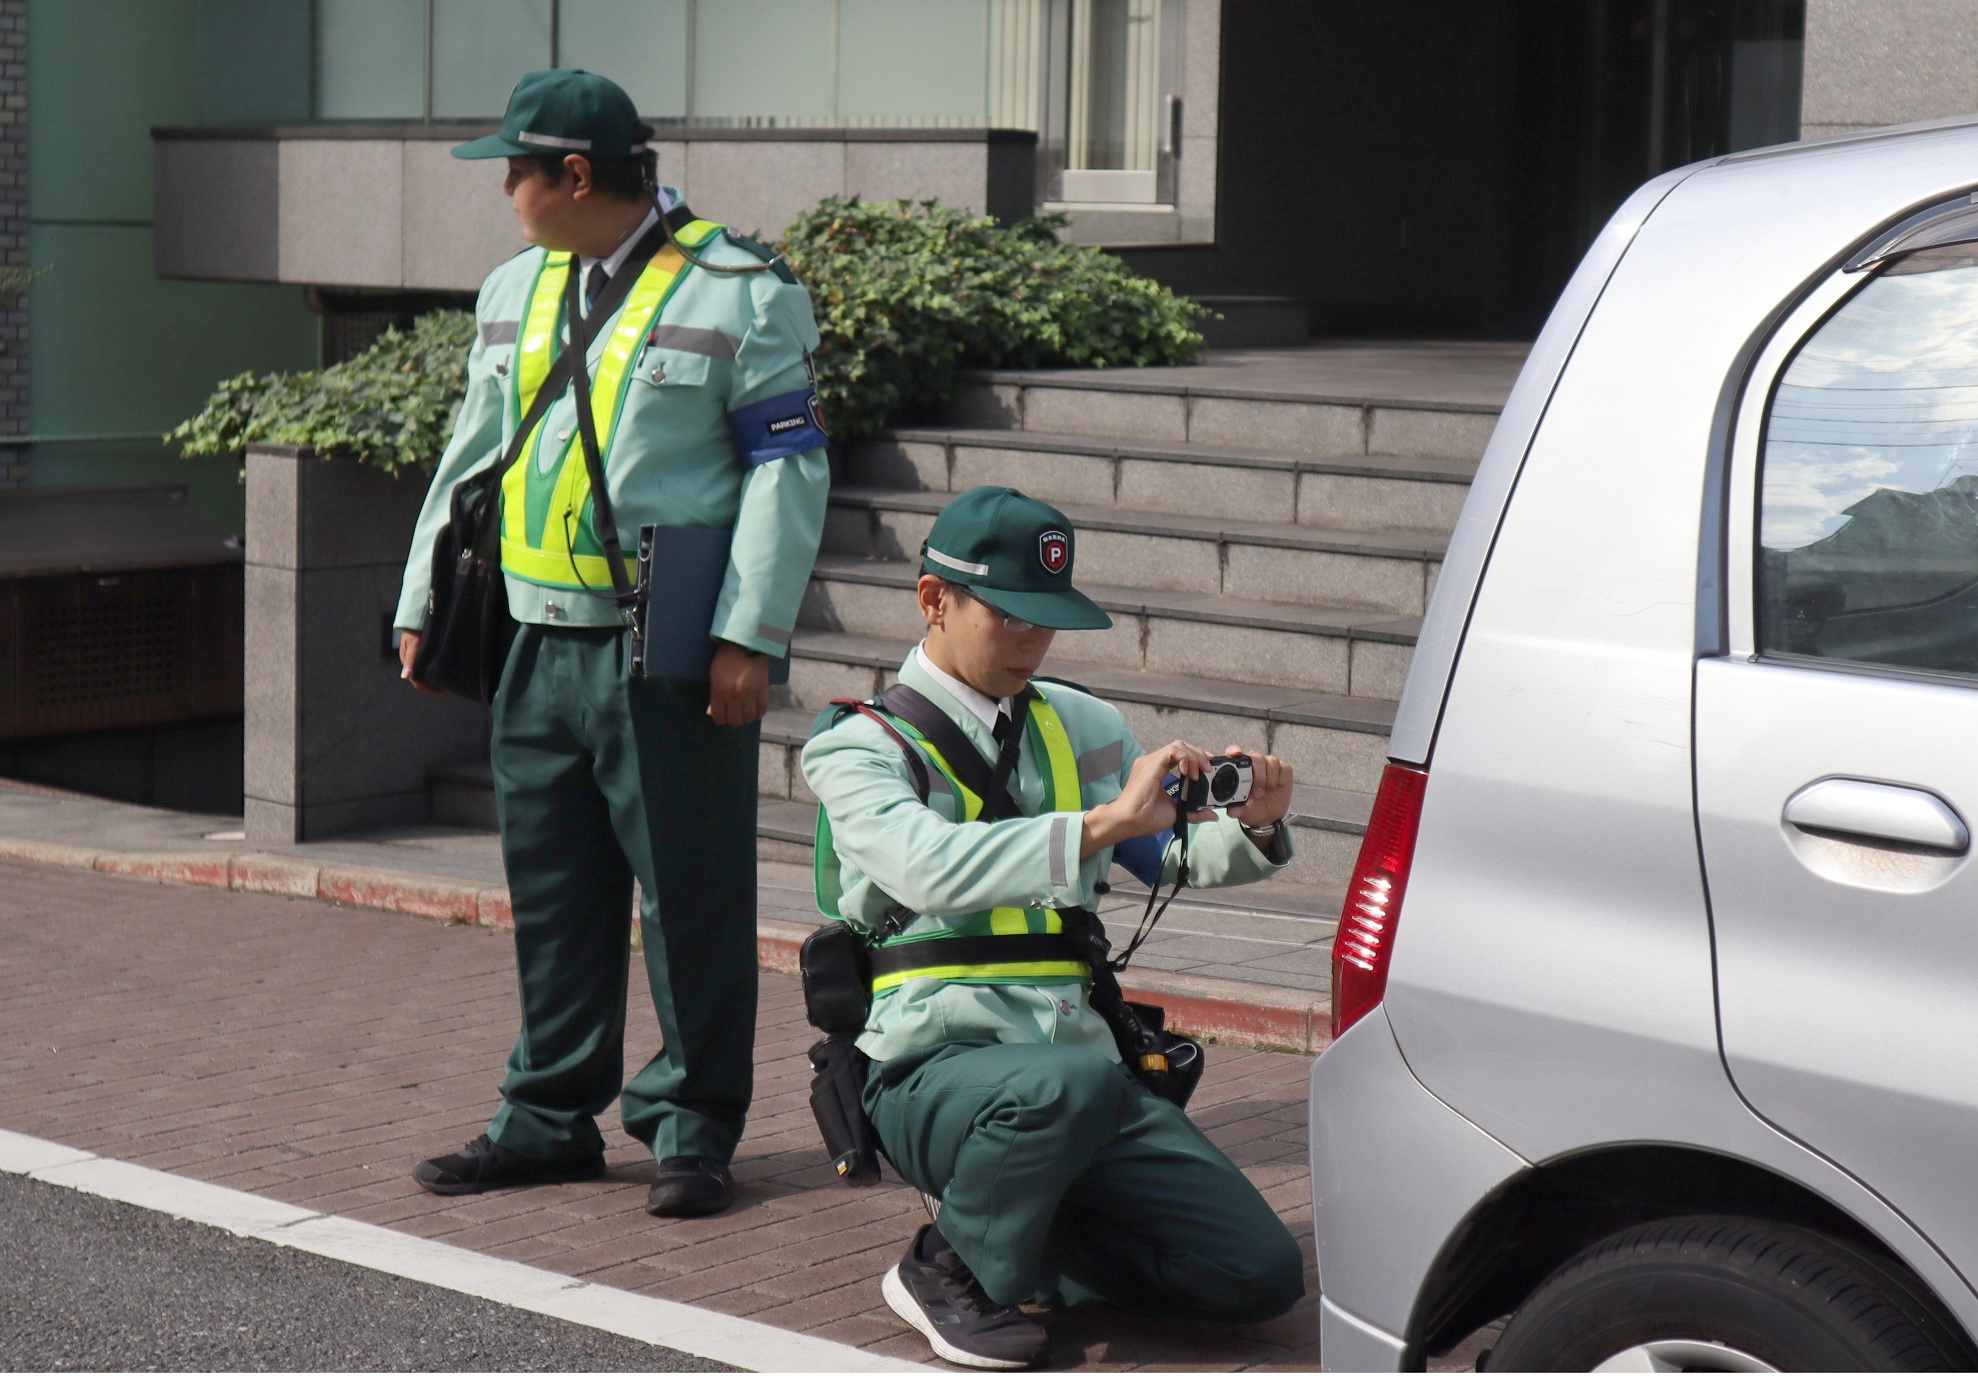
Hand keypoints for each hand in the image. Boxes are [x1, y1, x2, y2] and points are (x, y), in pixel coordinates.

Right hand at [397, 629, 443, 696]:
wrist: (414, 617)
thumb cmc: (414, 630)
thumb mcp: (413, 644)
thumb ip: (410, 659)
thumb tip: (405, 676)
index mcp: (407, 662)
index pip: (417, 682)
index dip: (429, 689)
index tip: (442, 692)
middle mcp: (410, 662)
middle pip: (421, 679)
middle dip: (432, 686)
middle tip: (446, 688)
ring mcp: (414, 657)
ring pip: (423, 673)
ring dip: (432, 679)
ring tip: (445, 681)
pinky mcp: (419, 653)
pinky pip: (425, 665)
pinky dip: (432, 671)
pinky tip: (441, 671)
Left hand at [707, 641, 769, 725]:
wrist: (744, 645)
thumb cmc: (725, 660)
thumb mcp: (714, 678)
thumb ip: (714, 697)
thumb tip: (712, 713)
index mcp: (719, 693)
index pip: (720, 719)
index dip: (722, 718)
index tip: (724, 714)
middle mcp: (734, 697)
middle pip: (735, 721)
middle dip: (734, 718)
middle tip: (735, 711)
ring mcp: (750, 695)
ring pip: (749, 718)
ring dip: (747, 715)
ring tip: (746, 708)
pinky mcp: (763, 691)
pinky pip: (762, 711)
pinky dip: (758, 711)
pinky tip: (755, 706)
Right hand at [1080, 741, 1213, 857]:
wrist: (1128, 821)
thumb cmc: (1146, 818)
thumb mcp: (1176, 812)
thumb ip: (1194, 812)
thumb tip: (1213, 815)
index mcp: (1157, 770)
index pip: (1178, 754)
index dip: (1195, 756)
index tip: (1207, 767)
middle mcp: (1152, 762)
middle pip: (1180, 746)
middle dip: (1198, 754)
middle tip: (1208, 769)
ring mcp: (1150, 761)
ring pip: (1178, 746)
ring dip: (1193, 756)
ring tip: (1200, 772)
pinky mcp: (1151, 764)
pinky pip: (1172, 751)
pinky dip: (1185, 758)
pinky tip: (1189, 772)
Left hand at [1227, 746, 1292, 828]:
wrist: (1270, 816)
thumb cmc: (1252, 809)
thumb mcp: (1243, 812)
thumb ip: (1237, 809)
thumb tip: (1231, 811)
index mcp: (1240, 770)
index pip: (1234, 753)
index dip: (1235, 750)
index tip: (1236, 754)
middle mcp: (1254, 765)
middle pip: (1256, 757)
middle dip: (1257, 775)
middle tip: (1256, 793)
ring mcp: (1269, 766)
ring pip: (1271, 761)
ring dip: (1269, 778)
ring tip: (1265, 792)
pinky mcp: (1284, 770)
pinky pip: (1284, 768)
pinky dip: (1281, 778)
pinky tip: (1277, 787)